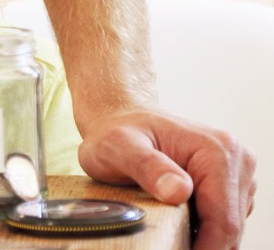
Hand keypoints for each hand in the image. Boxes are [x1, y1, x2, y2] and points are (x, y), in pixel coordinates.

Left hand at [78, 109, 255, 249]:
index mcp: (218, 151)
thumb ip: (146, 167)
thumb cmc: (115, 131)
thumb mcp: (117, 146)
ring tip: (169, 235)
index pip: (223, 220)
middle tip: (167, 245)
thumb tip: (179, 191)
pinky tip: (178, 225)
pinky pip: (224, 218)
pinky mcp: (231, 183)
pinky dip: (205, 229)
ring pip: (230, 225)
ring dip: (205, 238)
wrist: (121, 116)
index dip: (205, 249)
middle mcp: (237, 159)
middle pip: (231, 226)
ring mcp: (237, 171)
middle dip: (204, 245)